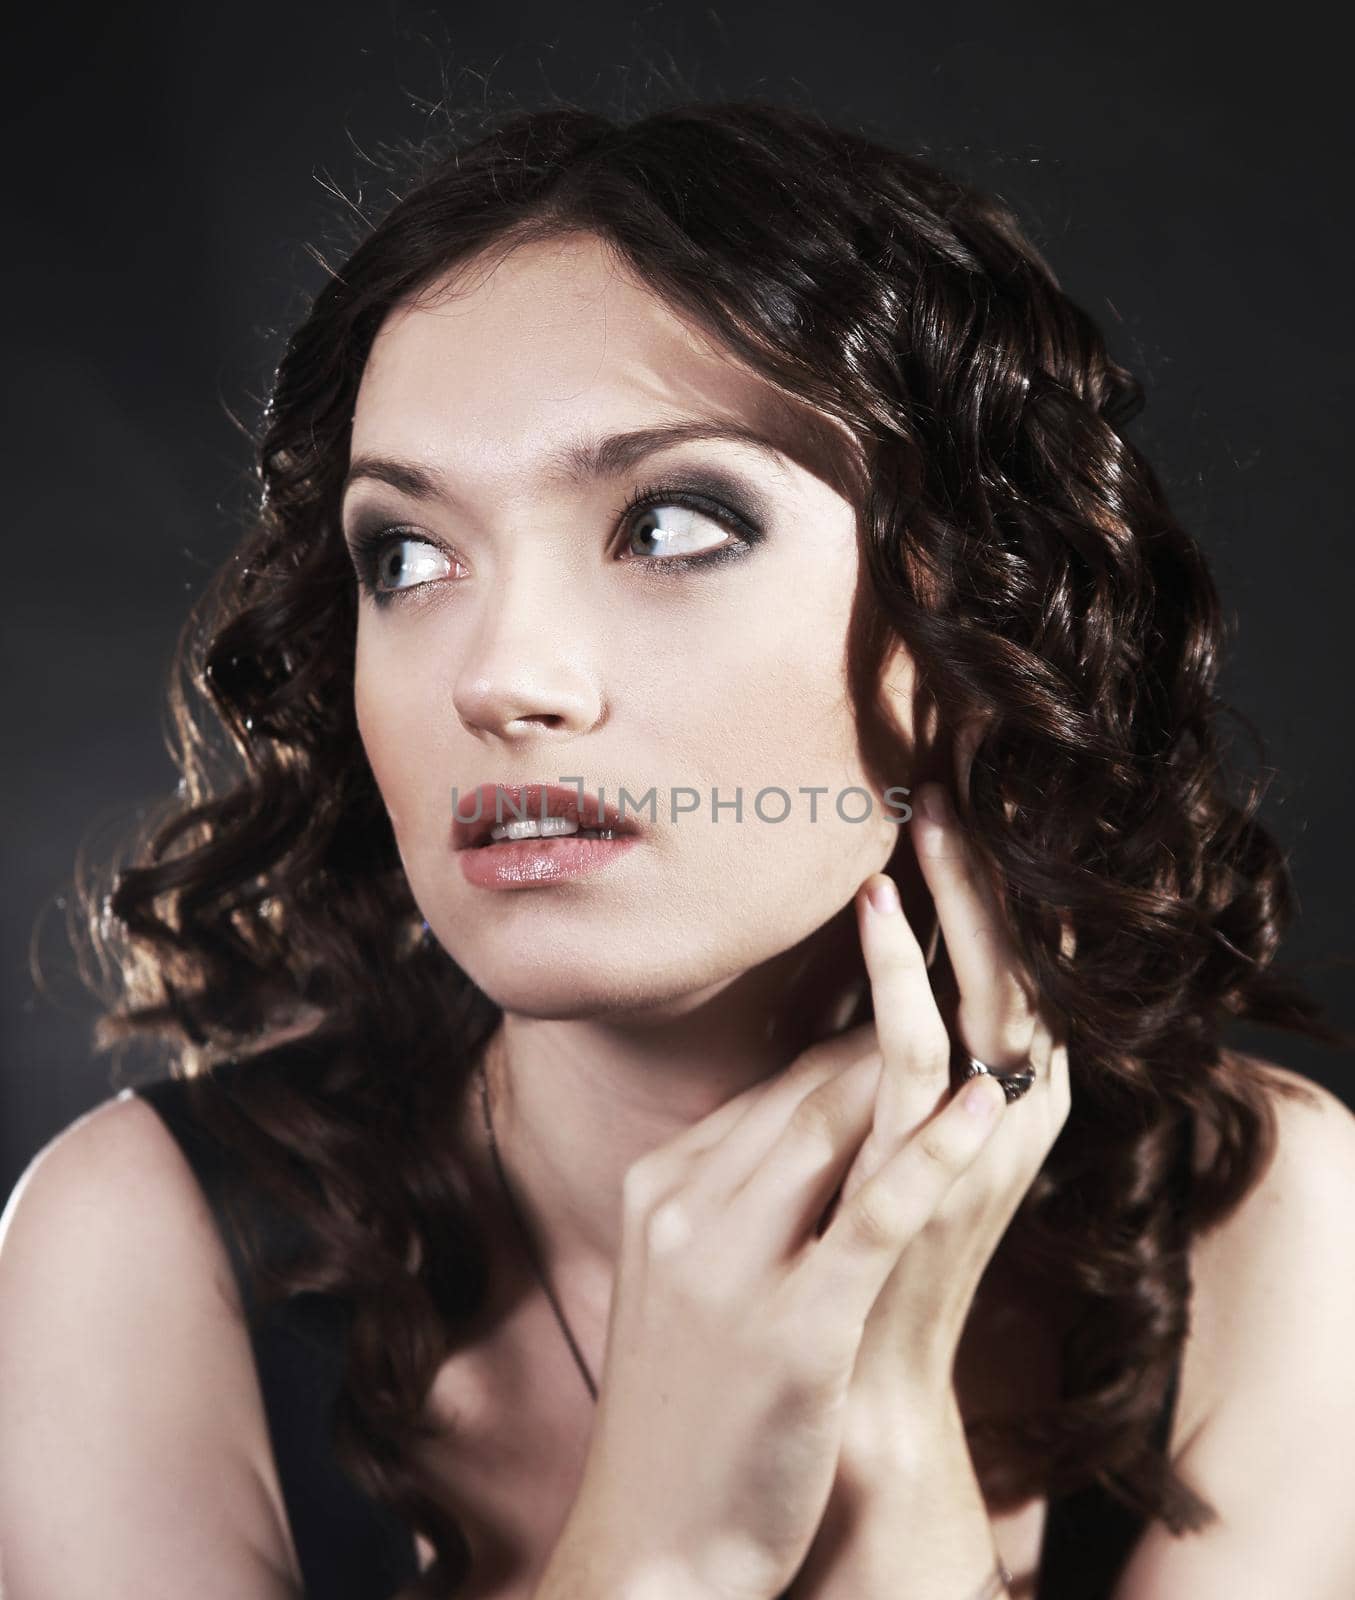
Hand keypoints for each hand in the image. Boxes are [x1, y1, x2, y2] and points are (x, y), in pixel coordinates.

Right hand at [550, 875, 1040, 1599]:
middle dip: (888, 1022)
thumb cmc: (686, 1404)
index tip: (919, 998)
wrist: (651, 1541)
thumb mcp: (686, 1275)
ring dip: (914, 1056)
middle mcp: (687, 1208)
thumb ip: (736, 1190)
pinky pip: (873, 1214)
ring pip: (835, 1126)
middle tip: (962, 967)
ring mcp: (733, 1265)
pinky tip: (984, 1102)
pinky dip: (933, 1152)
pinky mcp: (794, 1326)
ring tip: (984, 1001)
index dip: (854, 1035)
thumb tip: (817, 1114)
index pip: (773, 1086)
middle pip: (805, 1088)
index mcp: (662, 1186)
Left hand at [833, 762, 1071, 1460]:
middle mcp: (1013, 1117)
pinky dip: (906, 970)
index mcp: (1002, 1104)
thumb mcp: (878, 1154)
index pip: (1007, 974)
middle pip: (1019, 966)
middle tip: (947, 783)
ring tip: (926, 814)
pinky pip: (923, 1053)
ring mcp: (979, 1145)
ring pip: (987, 991)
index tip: (947, 809)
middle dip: (986, 875)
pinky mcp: (931, 1171)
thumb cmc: (852, 1267)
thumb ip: (878, 1082)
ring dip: (961, 897)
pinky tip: (877, 905)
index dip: (984, 893)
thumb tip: (844, 1002)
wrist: (850, 1398)